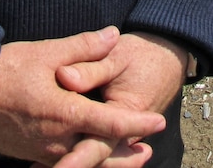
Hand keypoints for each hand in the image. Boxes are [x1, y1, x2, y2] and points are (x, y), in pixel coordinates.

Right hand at [0, 27, 165, 164]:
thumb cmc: (7, 69)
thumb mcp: (48, 51)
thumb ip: (84, 46)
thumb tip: (113, 35)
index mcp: (66, 113)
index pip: (112, 124)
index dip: (138, 124)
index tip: (158, 121)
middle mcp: (57, 140)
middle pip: (101, 153)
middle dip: (127, 154)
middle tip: (147, 150)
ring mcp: (42, 151)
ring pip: (82, 163)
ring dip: (106, 161)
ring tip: (126, 157)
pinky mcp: (30, 155)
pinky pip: (63, 163)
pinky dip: (81, 160)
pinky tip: (85, 153)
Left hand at [41, 32, 187, 167]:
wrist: (165, 58)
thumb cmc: (142, 55)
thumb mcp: (118, 56)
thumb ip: (90, 67)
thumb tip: (63, 77)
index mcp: (125, 114)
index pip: (96, 143)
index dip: (74, 159)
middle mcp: (124, 135)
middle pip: (92, 157)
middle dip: (67, 166)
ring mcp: (118, 138)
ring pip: (92, 156)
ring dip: (68, 162)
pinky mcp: (109, 135)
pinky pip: (90, 149)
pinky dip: (73, 155)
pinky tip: (46, 161)